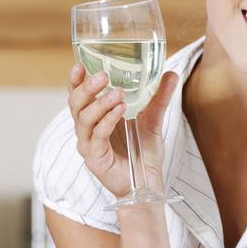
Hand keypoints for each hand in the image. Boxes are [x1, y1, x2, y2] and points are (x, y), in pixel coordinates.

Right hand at [68, 62, 180, 196]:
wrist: (148, 183)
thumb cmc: (143, 153)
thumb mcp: (153, 120)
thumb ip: (158, 98)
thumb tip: (171, 73)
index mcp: (95, 118)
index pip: (78, 95)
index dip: (76, 80)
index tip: (80, 64)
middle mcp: (87, 130)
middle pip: (75, 104)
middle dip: (86, 88)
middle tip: (102, 75)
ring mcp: (88, 145)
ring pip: (84, 119)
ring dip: (100, 103)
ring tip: (118, 93)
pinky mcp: (95, 159)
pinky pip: (97, 136)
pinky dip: (108, 121)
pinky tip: (120, 111)